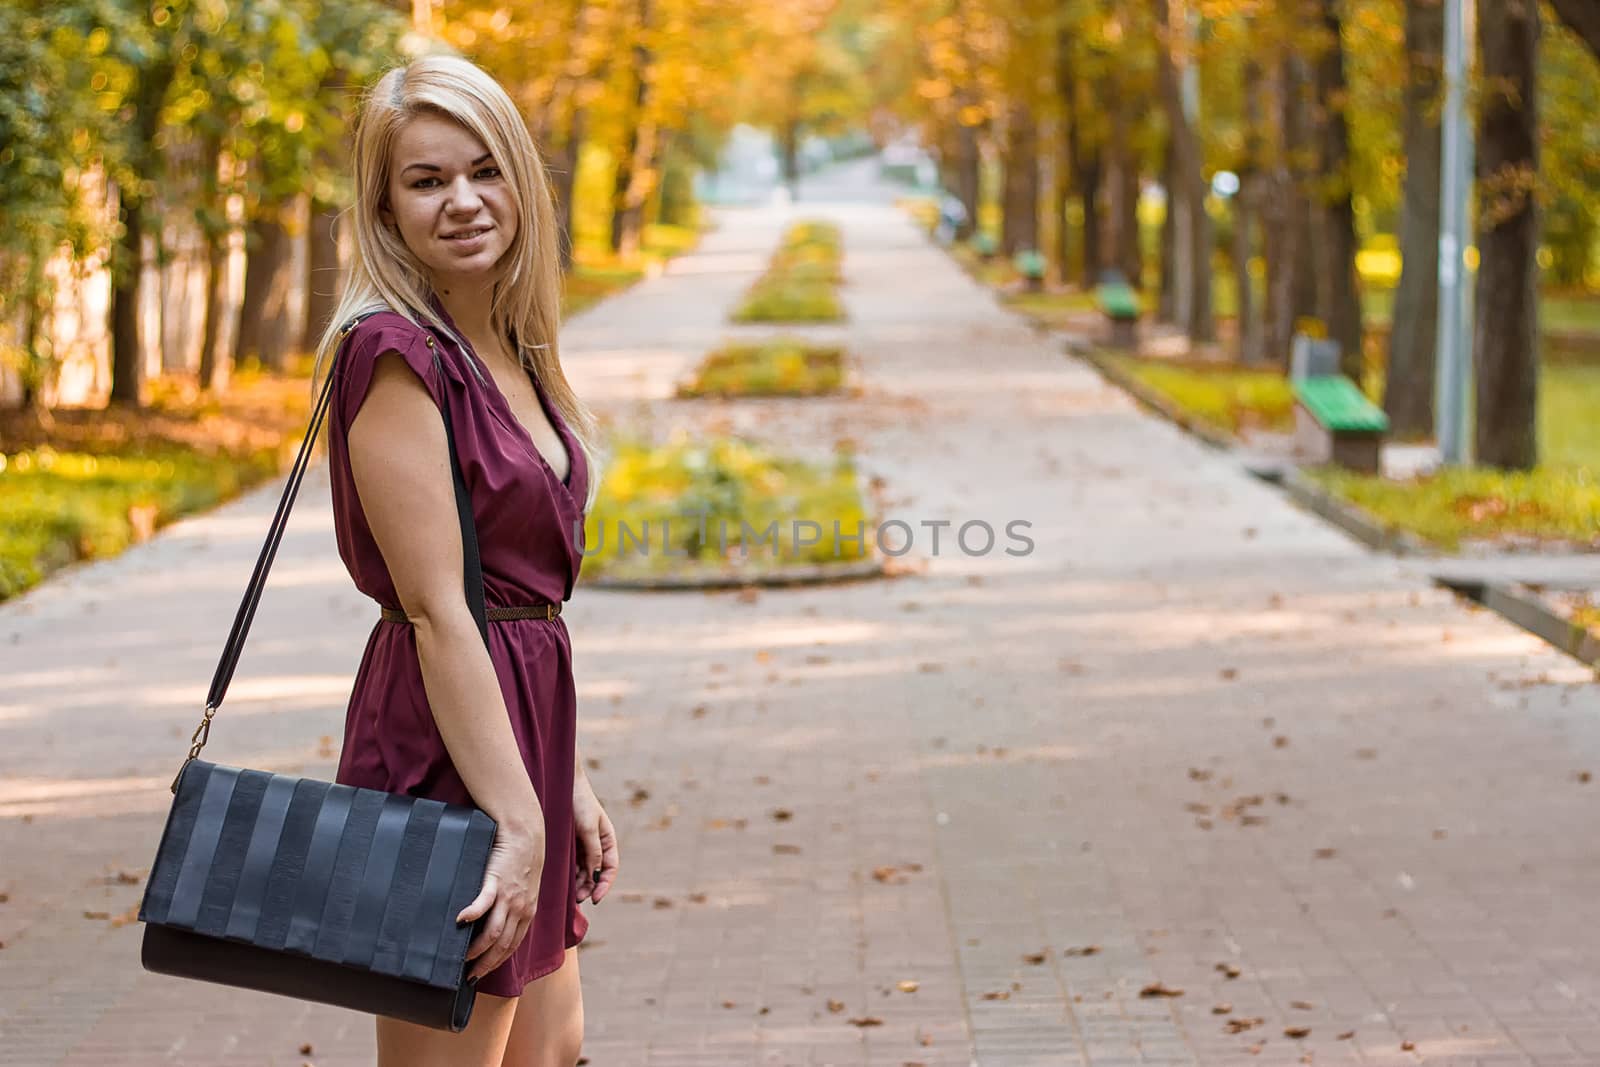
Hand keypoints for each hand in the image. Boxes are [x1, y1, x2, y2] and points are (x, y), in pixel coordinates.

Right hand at [458, 820, 544, 981]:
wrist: (525, 834)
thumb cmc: (520, 862)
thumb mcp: (524, 890)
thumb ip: (514, 909)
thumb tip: (497, 927)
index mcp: (527, 913)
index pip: (511, 947)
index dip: (497, 963)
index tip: (482, 974)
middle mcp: (520, 909)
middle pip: (502, 946)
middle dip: (485, 965)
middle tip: (469, 976)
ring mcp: (509, 897)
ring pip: (493, 933)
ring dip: (476, 949)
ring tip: (461, 957)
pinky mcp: (496, 881)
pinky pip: (483, 903)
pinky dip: (472, 915)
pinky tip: (460, 921)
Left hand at [572, 773, 617, 904]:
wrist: (562, 784)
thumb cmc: (580, 803)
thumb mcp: (589, 827)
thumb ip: (594, 850)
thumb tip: (595, 873)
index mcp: (607, 840)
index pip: (610, 869)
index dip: (604, 885)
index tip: (595, 899)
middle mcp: (597, 845)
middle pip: (596, 874)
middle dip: (589, 888)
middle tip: (577, 900)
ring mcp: (583, 846)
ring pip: (583, 871)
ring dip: (579, 884)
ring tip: (569, 895)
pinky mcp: (569, 845)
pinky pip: (572, 864)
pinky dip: (570, 875)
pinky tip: (563, 882)